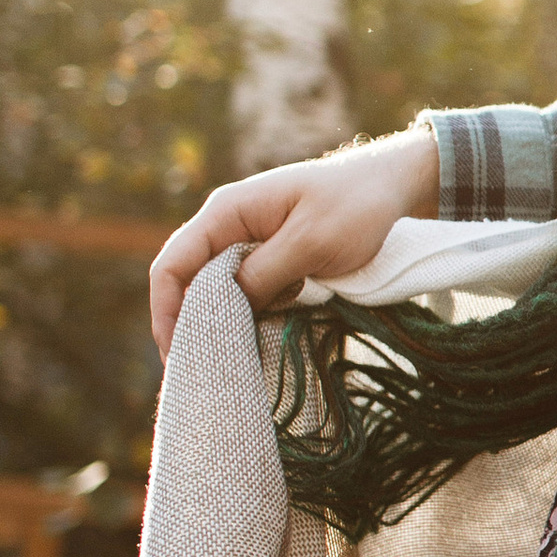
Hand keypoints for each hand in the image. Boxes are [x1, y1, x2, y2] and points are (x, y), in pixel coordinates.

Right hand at [149, 126, 439, 357]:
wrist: (391, 186)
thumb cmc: (354, 206)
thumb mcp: (311, 243)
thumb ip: (265, 273)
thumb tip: (226, 310)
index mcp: (227, 212)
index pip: (173, 265)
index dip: (166, 312)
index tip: (176, 354)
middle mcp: (228, 225)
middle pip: (187, 281)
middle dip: (189, 324)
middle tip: (202, 370)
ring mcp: (248, 240)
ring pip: (217, 290)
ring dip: (222, 322)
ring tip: (231, 362)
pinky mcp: (270, 256)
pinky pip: (246, 290)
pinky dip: (249, 315)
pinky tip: (260, 339)